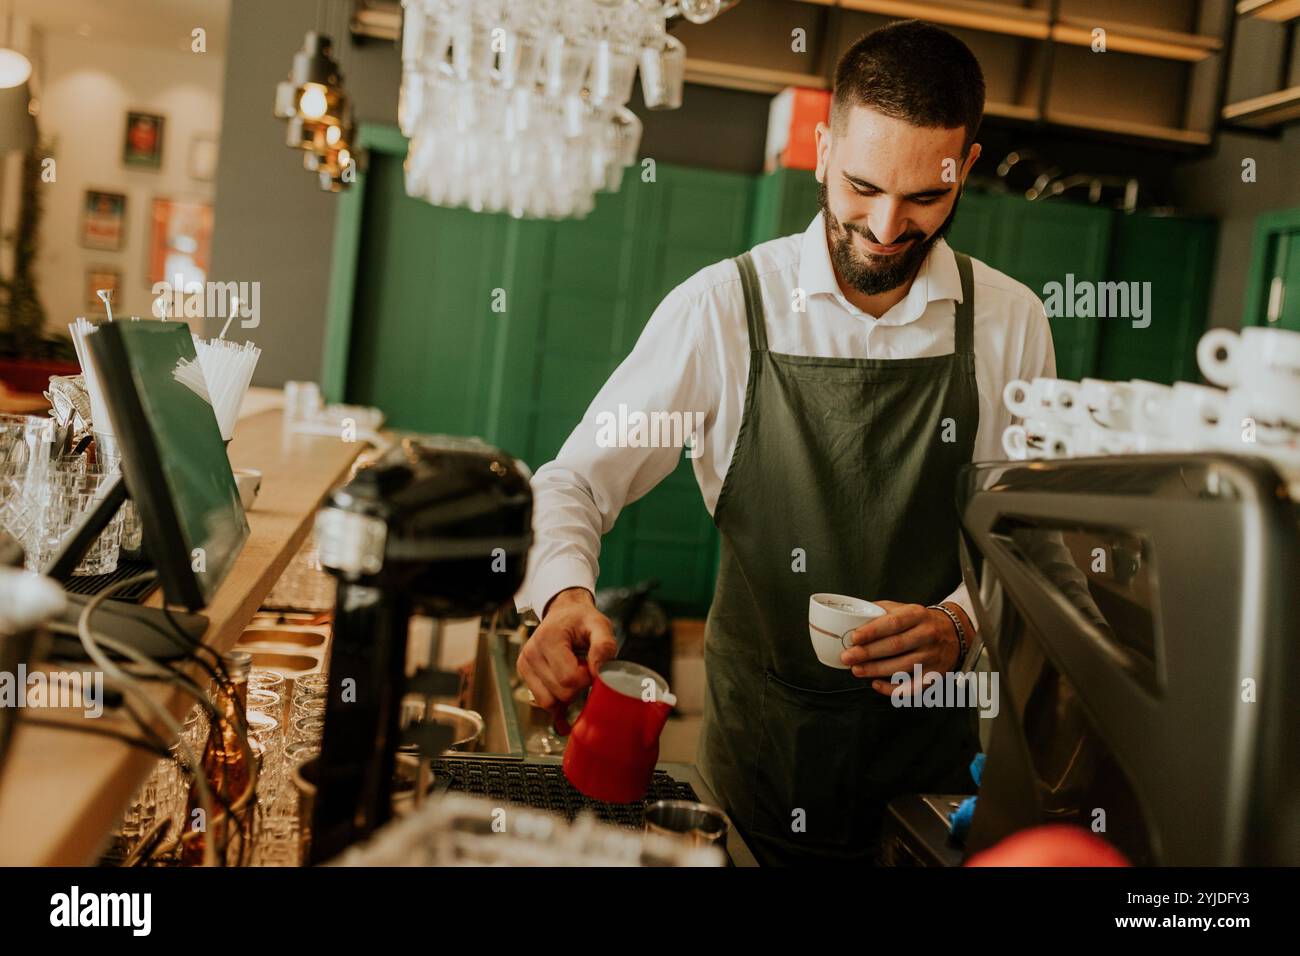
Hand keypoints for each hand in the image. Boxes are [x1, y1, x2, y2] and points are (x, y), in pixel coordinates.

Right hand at [517, 587, 616, 710]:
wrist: (564, 612)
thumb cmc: (582, 620)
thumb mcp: (600, 625)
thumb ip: (604, 646)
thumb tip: (599, 673)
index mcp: (548, 638)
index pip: (569, 679)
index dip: (587, 678)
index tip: (590, 664)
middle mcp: (531, 652)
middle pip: (560, 693)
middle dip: (578, 686)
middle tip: (583, 666)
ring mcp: (524, 664)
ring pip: (549, 702)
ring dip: (567, 693)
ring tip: (572, 671)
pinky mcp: (524, 673)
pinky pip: (543, 701)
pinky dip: (556, 698)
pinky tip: (564, 685)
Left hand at [839, 600, 963, 695]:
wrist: (954, 633)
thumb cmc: (920, 622)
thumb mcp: (905, 608)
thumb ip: (881, 611)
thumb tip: (853, 618)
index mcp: (917, 615)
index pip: (894, 622)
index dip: (873, 631)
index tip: (855, 638)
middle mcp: (928, 634)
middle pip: (895, 646)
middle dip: (868, 653)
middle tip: (848, 657)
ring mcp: (932, 656)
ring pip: (902, 666)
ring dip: (876, 670)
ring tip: (857, 670)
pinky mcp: (934, 674)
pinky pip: (912, 686)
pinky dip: (893, 688)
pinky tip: (876, 684)